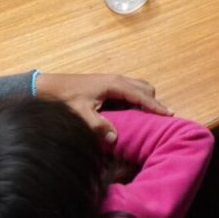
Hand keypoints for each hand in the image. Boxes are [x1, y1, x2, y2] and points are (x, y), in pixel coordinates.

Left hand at [34, 73, 170, 142]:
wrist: (48, 87)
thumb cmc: (64, 99)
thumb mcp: (80, 114)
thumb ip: (97, 125)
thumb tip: (115, 138)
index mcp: (114, 85)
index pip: (142, 95)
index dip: (156, 106)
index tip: (170, 115)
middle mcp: (116, 80)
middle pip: (144, 88)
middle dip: (153, 102)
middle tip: (159, 119)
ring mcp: (112, 81)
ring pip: (138, 87)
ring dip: (145, 100)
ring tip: (147, 117)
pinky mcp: (107, 85)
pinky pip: (129, 90)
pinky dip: (136, 99)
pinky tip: (131, 113)